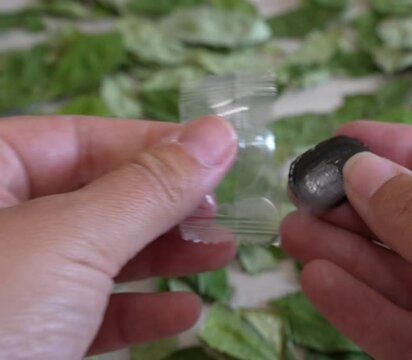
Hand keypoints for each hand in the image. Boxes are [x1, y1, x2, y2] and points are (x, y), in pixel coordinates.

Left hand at [0, 116, 236, 358]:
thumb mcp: (74, 240)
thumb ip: (151, 186)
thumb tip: (217, 134)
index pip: (79, 139)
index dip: (152, 144)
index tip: (216, 156)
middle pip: (97, 197)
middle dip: (166, 206)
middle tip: (222, 212)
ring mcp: (12, 285)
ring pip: (99, 256)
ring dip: (166, 256)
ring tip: (221, 252)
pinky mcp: (26, 339)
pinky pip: (89, 314)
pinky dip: (140, 312)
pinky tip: (183, 312)